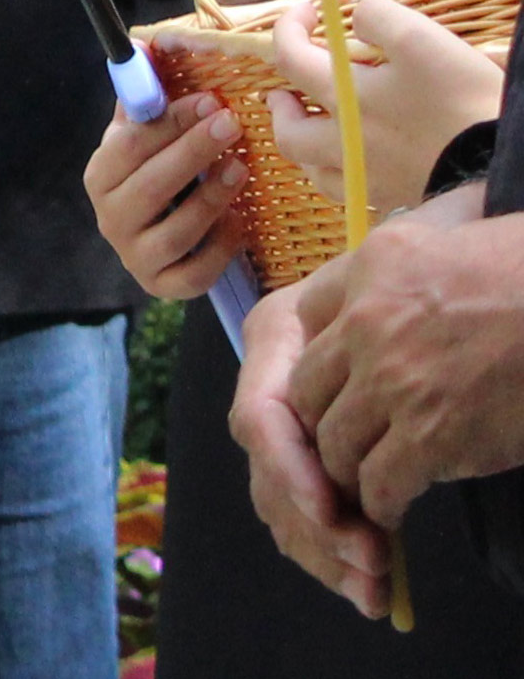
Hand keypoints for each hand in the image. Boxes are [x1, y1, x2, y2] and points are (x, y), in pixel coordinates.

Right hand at [82, 91, 247, 296]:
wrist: (153, 238)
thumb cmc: (154, 174)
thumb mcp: (141, 137)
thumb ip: (144, 97)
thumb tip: (145, 45)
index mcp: (100, 175)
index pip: (130, 146)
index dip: (171, 122)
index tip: (210, 99)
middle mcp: (109, 219)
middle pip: (152, 186)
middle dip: (194, 152)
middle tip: (232, 124)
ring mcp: (135, 257)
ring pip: (176, 232)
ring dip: (212, 198)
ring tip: (241, 169)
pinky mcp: (163, 287)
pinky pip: (195, 273)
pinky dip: (220, 248)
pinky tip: (239, 221)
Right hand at [230, 278, 392, 618]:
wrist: (425, 280)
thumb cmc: (414, 273)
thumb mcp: (395, 272)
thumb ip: (381, 305)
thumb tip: (400, 308)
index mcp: (276, 333)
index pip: (261, 414)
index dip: (292, 468)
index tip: (338, 512)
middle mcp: (269, 378)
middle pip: (267, 469)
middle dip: (314, 525)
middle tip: (373, 564)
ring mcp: (284, 418)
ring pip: (279, 501)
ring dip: (322, 551)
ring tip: (377, 588)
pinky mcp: (306, 453)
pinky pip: (298, 512)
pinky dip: (327, 554)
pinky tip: (369, 587)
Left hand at [270, 0, 504, 213]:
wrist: (503, 167)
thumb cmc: (464, 99)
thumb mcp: (422, 39)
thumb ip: (378, 18)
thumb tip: (354, 18)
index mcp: (347, 95)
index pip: (289, 55)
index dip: (289, 25)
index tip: (308, 11)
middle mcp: (347, 140)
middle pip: (288, 130)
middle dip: (280, 103)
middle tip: (287, 88)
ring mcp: (368, 176)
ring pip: (311, 166)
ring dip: (301, 140)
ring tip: (311, 122)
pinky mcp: (393, 199)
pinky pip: (345, 191)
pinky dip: (334, 171)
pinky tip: (347, 156)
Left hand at [289, 199, 523, 531]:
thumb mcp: (446, 244)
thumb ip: (401, 273)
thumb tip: (396, 303)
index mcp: (371, 266)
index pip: (306, 317)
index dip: (318, 360)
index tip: (333, 385)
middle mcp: (366, 321)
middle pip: (306, 388)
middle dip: (319, 422)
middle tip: (339, 446)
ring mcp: (393, 380)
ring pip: (334, 441)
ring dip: (345, 469)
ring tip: (362, 485)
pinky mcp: (431, 436)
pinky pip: (381, 481)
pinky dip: (382, 503)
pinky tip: (393, 509)